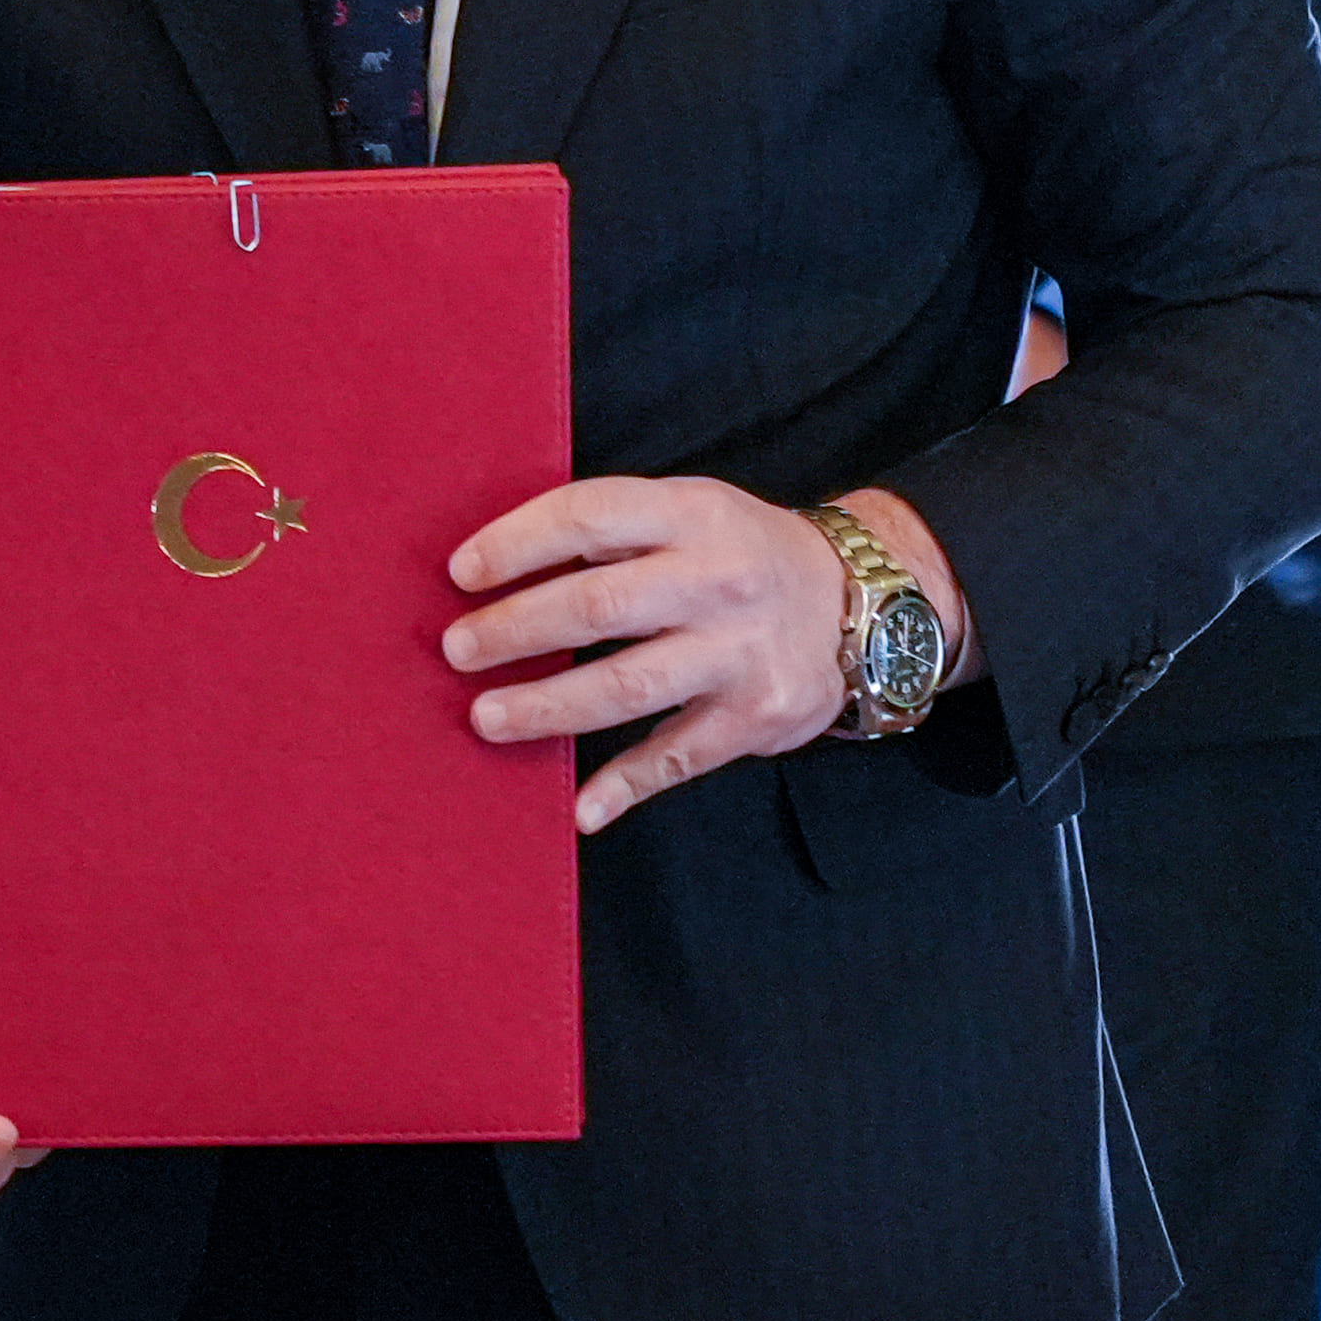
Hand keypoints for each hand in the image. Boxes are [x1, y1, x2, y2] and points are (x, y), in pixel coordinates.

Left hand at [443, 476, 970, 836]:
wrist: (862, 602)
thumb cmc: (743, 554)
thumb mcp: (692, 512)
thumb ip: (616, 532)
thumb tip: (501, 567)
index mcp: (692, 513)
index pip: (587, 517)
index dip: (515, 544)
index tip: (460, 575)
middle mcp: (717, 580)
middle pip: (594, 607)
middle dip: (513, 631)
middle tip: (457, 650)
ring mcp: (739, 653)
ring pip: (623, 686)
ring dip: (545, 708)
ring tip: (486, 717)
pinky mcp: (757, 717)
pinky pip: (675, 757)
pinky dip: (623, 786)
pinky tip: (579, 807)